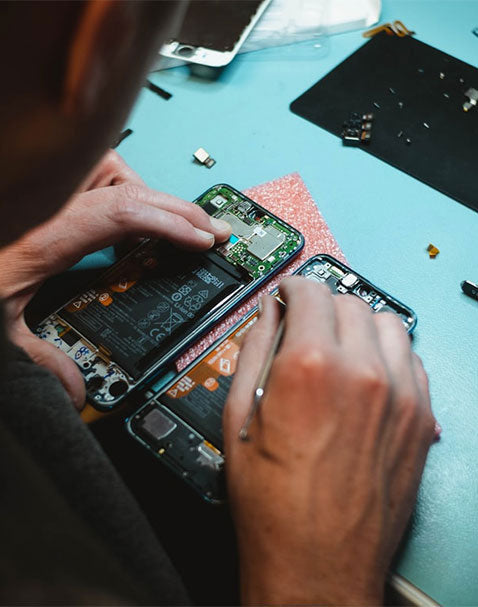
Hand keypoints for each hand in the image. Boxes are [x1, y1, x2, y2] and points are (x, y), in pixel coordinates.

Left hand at [0, 150, 230, 409]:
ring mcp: (43, 189)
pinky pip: (90, 174)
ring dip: (143, 193)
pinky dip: (117, 189)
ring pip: (108, 168)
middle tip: (209, 228)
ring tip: (168, 223)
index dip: (169, 223)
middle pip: (125, 183)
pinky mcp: (40, 190)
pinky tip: (124, 216)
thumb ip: (38, 359)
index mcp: (40, 235)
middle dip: (175, 206)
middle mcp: (45, 201)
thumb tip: (75, 391)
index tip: (203, 239)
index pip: (121, 213)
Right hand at [224, 277, 435, 605]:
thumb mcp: (240, 417)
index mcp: (311, 367)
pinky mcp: (419, 418)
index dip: (292, 288)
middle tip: (305, 326)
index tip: (288, 295)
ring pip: (387, 323)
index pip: (310, 292)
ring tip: (337, 348)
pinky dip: (387, 354)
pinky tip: (365, 374)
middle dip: (322, 306)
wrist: (318, 564)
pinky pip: (411, 359)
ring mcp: (399, 395)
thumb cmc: (275, 506)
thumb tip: (267, 315)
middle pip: (349, 302)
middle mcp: (363, 373)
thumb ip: (255, 350)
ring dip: (359, 325)